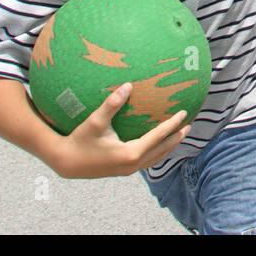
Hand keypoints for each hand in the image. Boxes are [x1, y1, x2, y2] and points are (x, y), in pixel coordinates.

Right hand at [51, 83, 189, 178]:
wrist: (65, 162)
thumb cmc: (80, 139)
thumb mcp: (95, 121)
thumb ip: (112, 103)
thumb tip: (129, 84)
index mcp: (130, 152)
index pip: (158, 136)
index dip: (172, 124)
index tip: (184, 113)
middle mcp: (132, 164)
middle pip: (162, 150)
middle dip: (176, 137)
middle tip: (189, 124)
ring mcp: (128, 169)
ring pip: (156, 158)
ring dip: (168, 146)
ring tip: (178, 134)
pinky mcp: (123, 170)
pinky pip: (147, 161)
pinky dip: (157, 152)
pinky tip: (157, 143)